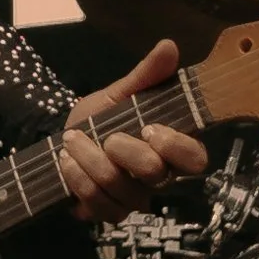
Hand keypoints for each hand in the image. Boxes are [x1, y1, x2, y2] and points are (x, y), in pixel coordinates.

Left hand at [61, 39, 209, 225]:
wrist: (62, 140)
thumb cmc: (100, 117)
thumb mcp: (119, 93)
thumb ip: (145, 75)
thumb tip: (169, 45)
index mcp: (170, 146)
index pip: (195, 159)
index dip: (175, 147)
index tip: (148, 128)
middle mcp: (160, 178)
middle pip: (157, 176)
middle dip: (125, 151)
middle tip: (105, 136)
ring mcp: (136, 199)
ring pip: (122, 189)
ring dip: (90, 160)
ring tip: (72, 141)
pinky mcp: (110, 213)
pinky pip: (99, 205)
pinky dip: (77, 179)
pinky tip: (66, 162)